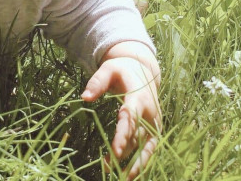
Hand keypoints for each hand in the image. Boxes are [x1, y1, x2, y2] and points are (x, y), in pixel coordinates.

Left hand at [82, 44, 160, 179]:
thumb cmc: (122, 70)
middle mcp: (150, 112)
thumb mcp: (108, 69)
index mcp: (139, 97)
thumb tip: (85, 97)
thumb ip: (97, 82)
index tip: (115, 151)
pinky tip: (129, 174)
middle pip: (138, 136)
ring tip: (118, 176)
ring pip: (145, 147)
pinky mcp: (155, 129)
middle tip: (110, 168)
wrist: (143, 70)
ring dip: (133, 163)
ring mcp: (154, 123)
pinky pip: (149, 148)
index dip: (123, 135)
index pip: (131, 118)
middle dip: (125, 153)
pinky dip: (141, 162)